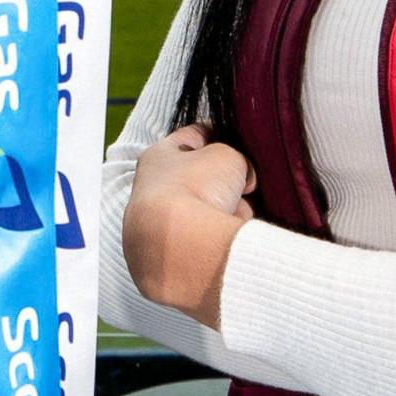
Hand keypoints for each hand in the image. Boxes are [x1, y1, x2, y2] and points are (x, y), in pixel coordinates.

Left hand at [124, 126, 257, 327]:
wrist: (179, 248)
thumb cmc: (196, 188)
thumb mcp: (227, 157)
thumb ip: (237, 161)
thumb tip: (243, 181)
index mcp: (157, 158)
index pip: (190, 138)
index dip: (215, 136)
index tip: (233, 140)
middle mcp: (152, 192)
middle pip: (201, 182)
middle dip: (226, 185)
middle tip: (243, 187)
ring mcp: (159, 228)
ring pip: (208, 213)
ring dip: (227, 214)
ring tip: (236, 218)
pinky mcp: (171, 259)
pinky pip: (206, 242)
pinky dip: (221, 240)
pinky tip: (229, 242)